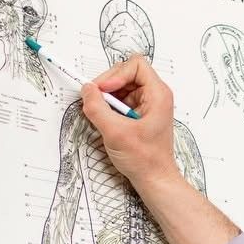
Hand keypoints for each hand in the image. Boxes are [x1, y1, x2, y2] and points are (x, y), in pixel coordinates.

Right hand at [82, 56, 178, 190]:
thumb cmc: (145, 159)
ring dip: (107, 97)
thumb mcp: (116, 133)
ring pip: (121, 86)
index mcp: (157, 94)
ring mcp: (147, 104)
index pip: (135, 65)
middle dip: (108, 85)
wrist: (154, 179)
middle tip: (95, 101)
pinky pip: (120, 100)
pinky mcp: (139, 113)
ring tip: (102, 114)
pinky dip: (109, 106)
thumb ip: (97, 108)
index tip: (103, 90)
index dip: (116, 74)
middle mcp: (154, 95)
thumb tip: (86, 90)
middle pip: (126, 73)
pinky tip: (106, 120)